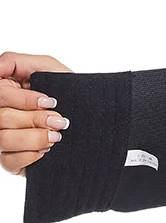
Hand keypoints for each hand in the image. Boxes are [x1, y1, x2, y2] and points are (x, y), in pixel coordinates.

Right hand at [0, 51, 72, 177]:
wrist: (98, 126)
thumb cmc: (73, 94)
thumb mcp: (50, 69)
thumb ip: (17, 61)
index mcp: (6, 92)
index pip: (0, 95)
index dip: (24, 100)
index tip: (50, 102)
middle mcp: (2, 115)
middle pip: (2, 118)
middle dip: (35, 119)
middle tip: (59, 121)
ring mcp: (6, 138)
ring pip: (3, 139)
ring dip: (34, 138)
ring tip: (57, 137)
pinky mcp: (13, 160)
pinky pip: (9, 161)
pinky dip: (30, 156)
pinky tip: (47, 151)